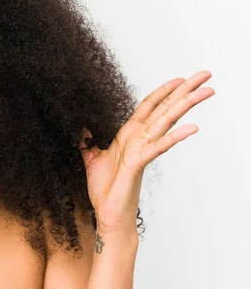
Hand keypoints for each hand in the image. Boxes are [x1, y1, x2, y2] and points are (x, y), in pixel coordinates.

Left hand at [79, 70, 214, 232]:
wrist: (107, 214)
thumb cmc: (104, 190)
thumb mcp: (91, 159)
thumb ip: (88, 142)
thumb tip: (81, 130)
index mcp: (128, 135)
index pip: (148, 106)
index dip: (163, 91)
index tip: (179, 78)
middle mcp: (139, 139)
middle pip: (165, 108)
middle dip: (185, 91)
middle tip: (205, 75)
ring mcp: (141, 150)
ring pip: (167, 122)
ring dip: (186, 105)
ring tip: (206, 91)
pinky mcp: (139, 163)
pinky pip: (158, 147)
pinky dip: (174, 137)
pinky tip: (192, 127)